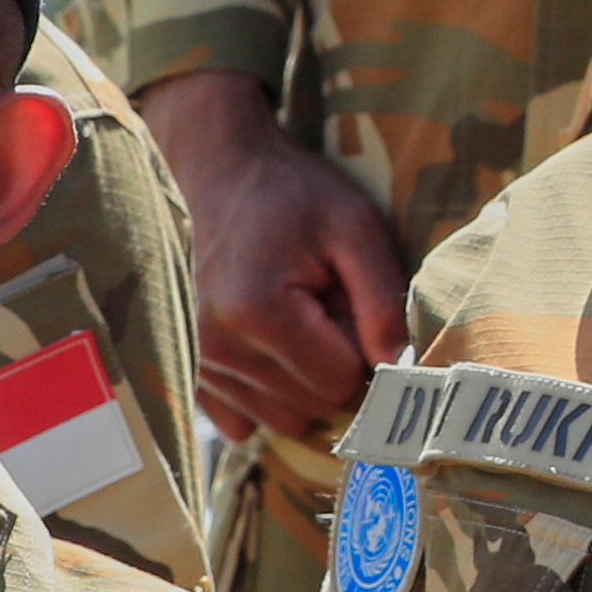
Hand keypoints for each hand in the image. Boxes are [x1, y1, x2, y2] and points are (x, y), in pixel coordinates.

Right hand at [145, 71, 409, 444]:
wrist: (220, 170)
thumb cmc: (293, 194)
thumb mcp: (355, 229)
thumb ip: (383, 302)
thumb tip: (402, 370)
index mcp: (257, 312)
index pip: (340, 383)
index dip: (358, 346)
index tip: (345, 300)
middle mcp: (216, 347)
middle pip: (310, 405)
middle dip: (331, 363)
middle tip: (320, 304)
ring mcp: (196, 363)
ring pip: (280, 419)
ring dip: (300, 378)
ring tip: (292, 317)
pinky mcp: (190, 371)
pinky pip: (242, 421)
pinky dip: (268, 394)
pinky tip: (268, 346)